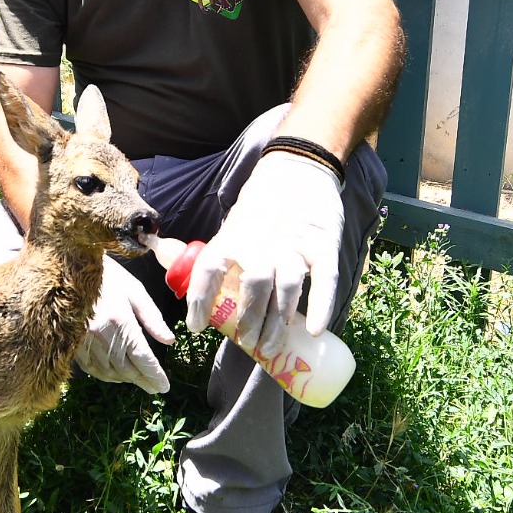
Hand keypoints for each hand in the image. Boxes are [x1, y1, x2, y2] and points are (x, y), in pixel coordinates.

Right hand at [76, 255, 172, 392]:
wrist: (70, 266)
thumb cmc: (107, 275)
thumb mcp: (134, 290)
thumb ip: (152, 317)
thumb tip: (169, 340)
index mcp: (120, 320)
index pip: (141, 357)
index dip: (154, 375)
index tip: (164, 387)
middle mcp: (101, 334)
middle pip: (126, 368)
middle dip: (142, 380)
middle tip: (154, 388)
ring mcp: (83, 340)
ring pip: (107, 371)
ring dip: (124, 379)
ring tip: (136, 380)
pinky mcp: (71, 342)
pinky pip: (90, 367)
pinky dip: (104, 374)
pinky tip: (113, 374)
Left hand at [186, 149, 343, 358]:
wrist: (299, 167)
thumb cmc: (261, 206)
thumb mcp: (232, 224)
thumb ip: (221, 253)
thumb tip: (188, 277)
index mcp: (233, 235)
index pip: (209, 270)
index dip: (199, 301)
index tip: (195, 327)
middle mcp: (262, 240)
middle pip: (254, 286)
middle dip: (249, 321)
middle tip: (248, 344)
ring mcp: (295, 243)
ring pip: (286, 287)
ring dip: (279, 321)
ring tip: (273, 346)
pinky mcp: (324, 245)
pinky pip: (324, 279)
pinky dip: (321, 306)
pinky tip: (314, 331)